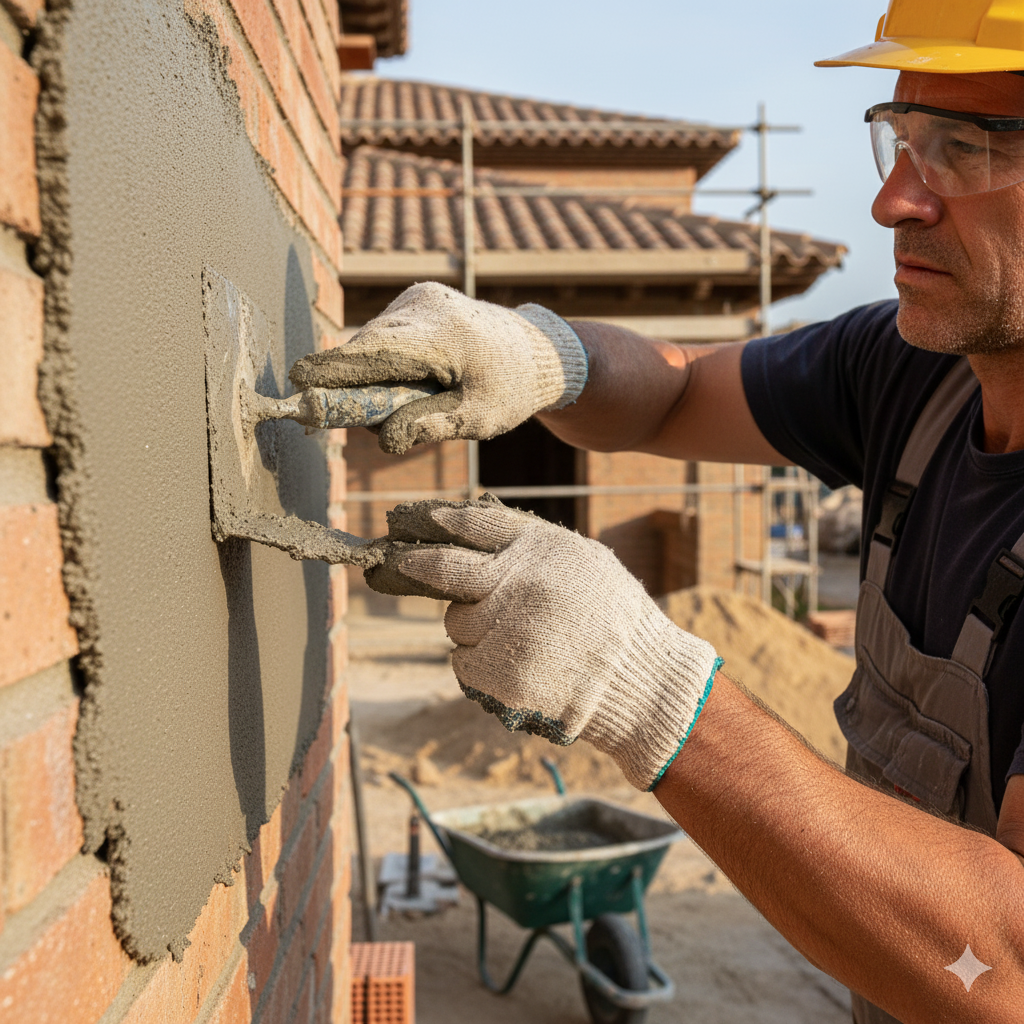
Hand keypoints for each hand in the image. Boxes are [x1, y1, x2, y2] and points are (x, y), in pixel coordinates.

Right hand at [288, 283, 587, 453]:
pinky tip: (416, 382)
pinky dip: (386, 363)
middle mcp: (425, 305)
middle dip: (352, 385)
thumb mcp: (480, 417)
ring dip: (373, 376)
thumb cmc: (511, 387)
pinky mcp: (416, 300)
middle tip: (348, 420)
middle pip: (367, 349)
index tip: (297, 380)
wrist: (537, 351)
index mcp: (443, 334)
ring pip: (373, 342)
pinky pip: (385, 335)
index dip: (334, 368)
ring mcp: (419, 297)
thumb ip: (431, 425)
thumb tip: (384, 439)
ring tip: (413, 400)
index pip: (375, 350)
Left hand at [365, 497, 721, 790]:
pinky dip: (480, 664)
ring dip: (474, 627)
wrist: (640, 683)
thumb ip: (532, 546)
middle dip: (409, 564)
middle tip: (385, 564)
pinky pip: (463, 660)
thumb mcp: (583, 561)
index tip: (405, 520)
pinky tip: (518, 666)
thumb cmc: (613, 619)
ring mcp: (504, 628)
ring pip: (456, 621)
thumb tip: (472, 524)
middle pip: (442, 567)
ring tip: (522, 639)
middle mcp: (517, 581)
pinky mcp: (496, 672)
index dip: (433, 520)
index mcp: (539, 548)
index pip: (472, 523)